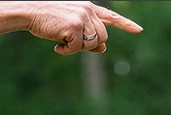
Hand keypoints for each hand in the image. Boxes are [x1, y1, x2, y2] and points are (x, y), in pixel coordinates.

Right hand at [27, 2, 141, 54]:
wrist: (32, 12)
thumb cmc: (49, 20)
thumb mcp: (70, 27)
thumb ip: (88, 36)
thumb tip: (103, 48)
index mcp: (89, 7)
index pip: (111, 16)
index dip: (126, 24)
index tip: (138, 30)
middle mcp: (89, 10)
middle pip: (102, 36)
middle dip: (89, 46)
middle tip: (70, 44)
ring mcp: (83, 17)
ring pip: (93, 43)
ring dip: (78, 49)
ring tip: (62, 42)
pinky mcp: (75, 26)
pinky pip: (78, 48)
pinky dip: (67, 51)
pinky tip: (57, 45)